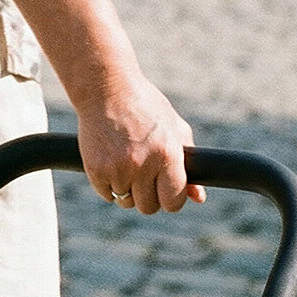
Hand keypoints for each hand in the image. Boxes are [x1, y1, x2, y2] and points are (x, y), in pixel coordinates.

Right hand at [74, 69, 203, 215]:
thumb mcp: (173, 128)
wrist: (107, 89)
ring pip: (126, 202)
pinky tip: (111, 162)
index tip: (166, 191)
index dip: (171, 199)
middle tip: (144, 175)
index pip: (173, 201)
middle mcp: (143, 164)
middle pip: (149, 207)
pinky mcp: (97, 171)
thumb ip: (188, 163)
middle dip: (148, 196)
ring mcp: (118, 169)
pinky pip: (107, 195)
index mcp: (166, 153)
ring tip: (126, 163)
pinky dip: (109, 185)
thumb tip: (199, 197)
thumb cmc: (145, 107)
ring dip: (127, 189)